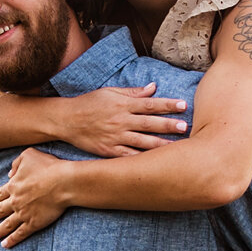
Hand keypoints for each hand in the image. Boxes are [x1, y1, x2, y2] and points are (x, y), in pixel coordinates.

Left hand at [0, 149, 71, 246]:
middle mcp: (15, 201)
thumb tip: (9, 173)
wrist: (62, 182)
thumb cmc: (49, 166)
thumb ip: (16, 163)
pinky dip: (11, 240)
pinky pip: (19, 234)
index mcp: (13, 185)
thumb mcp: (29, 155)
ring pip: (6, 225)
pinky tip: (5, 245)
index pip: (0, 194)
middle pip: (0, 210)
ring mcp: (23, 214)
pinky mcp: (33, 224)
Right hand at [64, 83, 186, 156]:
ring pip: (142, 142)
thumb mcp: (110, 92)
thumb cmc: (89, 103)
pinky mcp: (109, 151)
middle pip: (149, 123)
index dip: (167, 104)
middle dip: (168, 125)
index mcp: (123, 105)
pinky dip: (142, 159)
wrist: (66, 120)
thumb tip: (153, 88)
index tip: (183, 105)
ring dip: (160, 144)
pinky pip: (128, 156)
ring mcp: (115, 137)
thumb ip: (133, 92)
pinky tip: (155, 163)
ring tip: (176, 147)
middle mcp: (121, 121)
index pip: (150, 104)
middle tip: (185, 127)